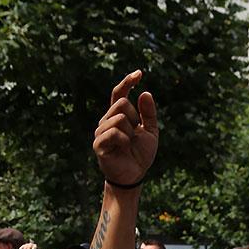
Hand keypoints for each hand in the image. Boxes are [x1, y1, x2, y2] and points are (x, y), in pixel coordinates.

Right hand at [93, 70, 158, 185]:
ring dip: (130, 131)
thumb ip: (147, 113)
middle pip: (121, 103)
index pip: (119, 93)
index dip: (127, 82)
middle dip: (134, 117)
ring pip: (119, 117)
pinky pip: (114, 132)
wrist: (134, 175)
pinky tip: (124, 147)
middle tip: (135, 133)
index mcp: (118, 115)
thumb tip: (145, 92)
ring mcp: (101, 131)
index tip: (139, 73)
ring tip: (129, 143)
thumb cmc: (140, 154)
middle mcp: (106, 120)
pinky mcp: (99, 143)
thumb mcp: (150, 131)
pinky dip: (124, 139)